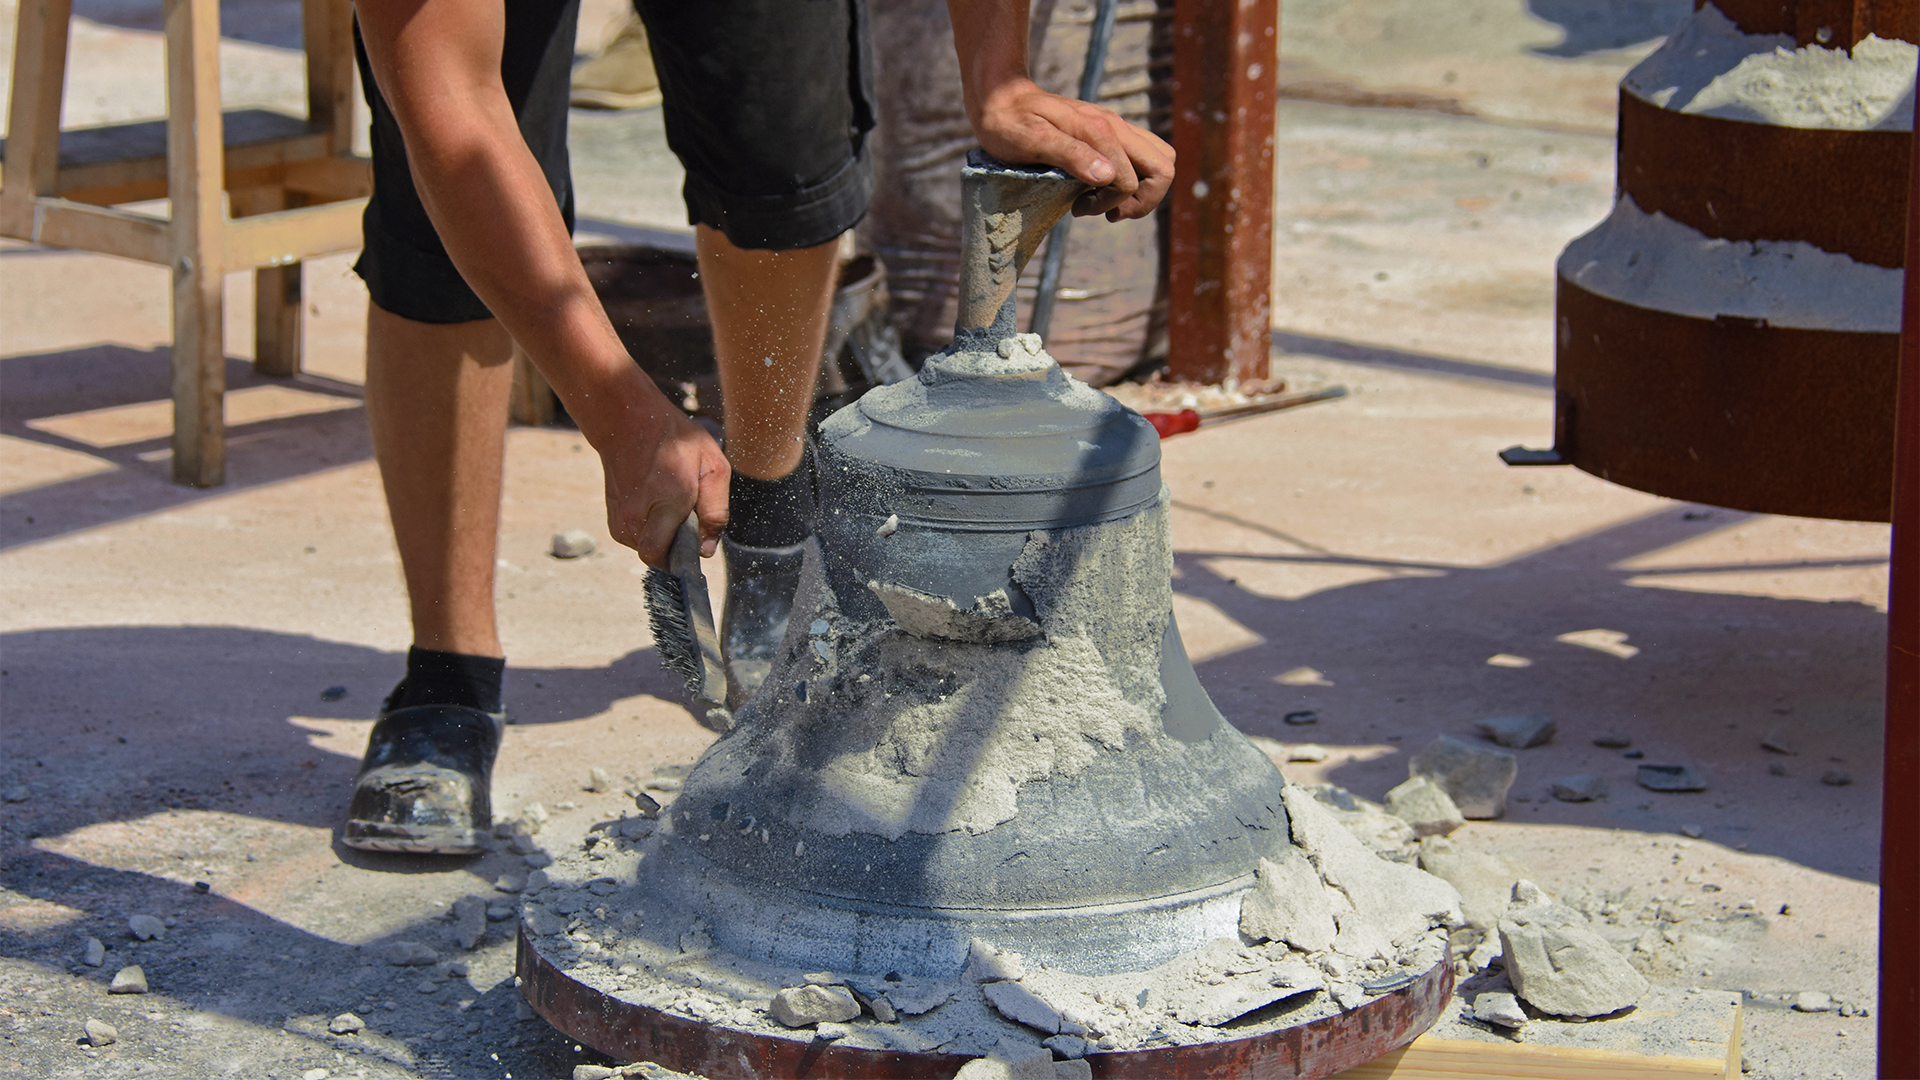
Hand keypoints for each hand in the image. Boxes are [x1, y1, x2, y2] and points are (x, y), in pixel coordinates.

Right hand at [592, 392, 730, 567]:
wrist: (628, 421)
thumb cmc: (675, 440)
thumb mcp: (713, 466)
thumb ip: (715, 512)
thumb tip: (706, 550)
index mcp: (666, 502)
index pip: (660, 556)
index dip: (680, 564)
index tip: (694, 553)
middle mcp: (637, 515)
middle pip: (657, 557)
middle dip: (676, 548)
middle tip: (686, 519)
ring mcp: (620, 518)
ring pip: (647, 549)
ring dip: (663, 537)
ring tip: (671, 506)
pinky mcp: (613, 518)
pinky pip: (637, 538)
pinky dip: (650, 530)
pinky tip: (657, 505)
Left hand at [971, 78, 1173, 220]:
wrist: (1001, 97)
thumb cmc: (1009, 123)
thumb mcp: (1031, 141)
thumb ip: (1070, 155)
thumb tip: (1107, 175)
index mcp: (1098, 130)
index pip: (1130, 179)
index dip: (1110, 202)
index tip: (1078, 208)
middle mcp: (1115, 125)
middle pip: (1164, 166)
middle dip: (1142, 200)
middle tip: (1107, 211)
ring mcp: (1115, 127)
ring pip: (1159, 160)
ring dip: (1141, 191)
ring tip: (1104, 203)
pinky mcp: (1110, 132)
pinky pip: (1142, 157)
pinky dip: (1132, 180)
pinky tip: (1099, 189)